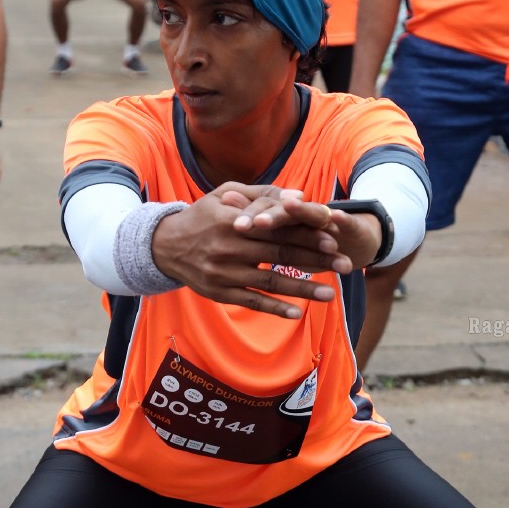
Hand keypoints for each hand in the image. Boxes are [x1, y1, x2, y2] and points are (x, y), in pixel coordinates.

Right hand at [151, 184, 355, 319]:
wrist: (163, 246)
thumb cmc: (202, 216)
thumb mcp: (225, 194)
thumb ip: (262, 194)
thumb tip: (299, 195)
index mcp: (234, 220)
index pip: (278, 227)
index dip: (307, 234)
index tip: (334, 239)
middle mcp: (229, 247)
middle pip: (280, 254)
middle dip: (316, 260)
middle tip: (345, 265)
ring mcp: (223, 273)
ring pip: (270, 281)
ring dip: (302, 289)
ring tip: (331, 293)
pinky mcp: (218, 293)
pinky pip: (251, 301)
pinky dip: (275, 308)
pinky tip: (297, 313)